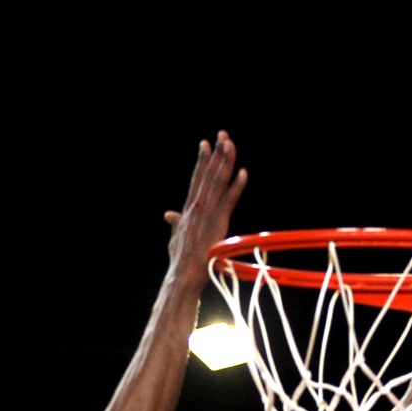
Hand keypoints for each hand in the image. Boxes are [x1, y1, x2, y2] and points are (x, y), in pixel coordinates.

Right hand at [163, 132, 247, 283]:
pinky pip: (229, 201)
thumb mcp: (175, 238)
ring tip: (230, 144)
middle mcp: (197, 207)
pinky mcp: (217, 223)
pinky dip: (236, 186)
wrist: (183, 276)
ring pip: (217, 182)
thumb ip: (175, 223)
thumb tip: (169, 214)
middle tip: (221, 134)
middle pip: (207, 174)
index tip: (205, 144)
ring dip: (225, 162)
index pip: (196, 179)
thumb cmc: (180, 260)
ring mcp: (207, 214)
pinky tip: (243, 173)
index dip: (202, 161)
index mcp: (188, 209)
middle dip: (215, 153)